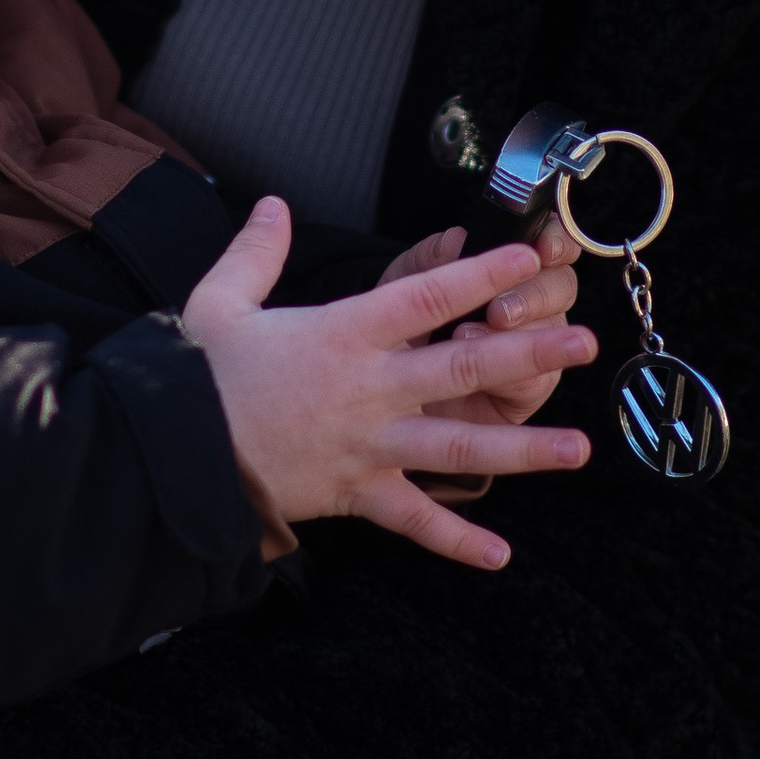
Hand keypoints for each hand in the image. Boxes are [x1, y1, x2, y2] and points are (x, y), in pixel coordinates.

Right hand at [182, 199, 592, 571]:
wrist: (174, 458)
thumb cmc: (197, 376)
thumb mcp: (220, 301)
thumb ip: (256, 251)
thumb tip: (274, 204)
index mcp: (342, 334)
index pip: (425, 295)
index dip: (479, 273)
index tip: (524, 257)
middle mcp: (368, 389)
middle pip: (463, 366)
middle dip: (530, 354)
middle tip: (585, 342)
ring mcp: (369, 445)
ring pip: (459, 445)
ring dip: (523, 449)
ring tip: (579, 448)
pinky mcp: (357, 492)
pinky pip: (414, 520)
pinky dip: (455, 540)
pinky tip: (500, 554)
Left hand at [378, 216, 585, 423]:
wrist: (383, 391)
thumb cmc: (403, 325)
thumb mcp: (405, 282)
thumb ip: (432, 257)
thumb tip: (457, 239)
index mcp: (509, 266)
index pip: (550, 243)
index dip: (556, 242)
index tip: (543, 247)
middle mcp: (531, 302)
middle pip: (562, 285)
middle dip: (534, 294)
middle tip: (498, 310)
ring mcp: (534, 347)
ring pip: (554, 332)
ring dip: (520, 335)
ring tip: (471, 338)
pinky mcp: (527, 389)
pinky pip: (539, 380)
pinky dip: (514, 376)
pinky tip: (486, 378)